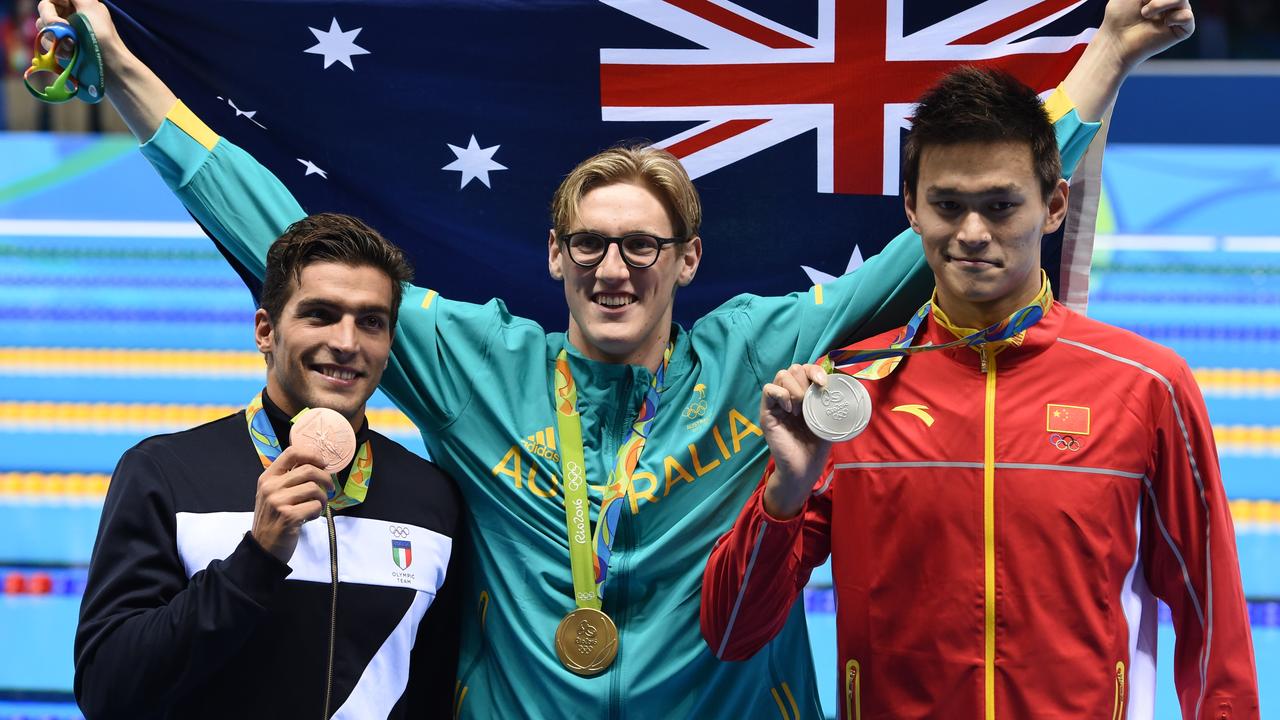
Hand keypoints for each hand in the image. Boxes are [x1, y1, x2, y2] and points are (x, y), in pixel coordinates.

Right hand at [36, 0, 120, 53]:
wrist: (111, 64)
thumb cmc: (102, 35)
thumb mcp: (90, 7)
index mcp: (76, 4)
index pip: (51, 0)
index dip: (49, 9)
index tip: (59, 20)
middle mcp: (69, 16)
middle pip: (44, 14)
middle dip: (52, 24)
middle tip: (66, 33)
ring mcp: (65, 33)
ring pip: (44, 30)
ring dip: (54, 38)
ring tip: (71, 47)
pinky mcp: (63, 48)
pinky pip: (48, 45)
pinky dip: (57, 49)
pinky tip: (69, 55)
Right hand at [250, 445, 335, 562]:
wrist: (263, 548)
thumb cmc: (272, 519)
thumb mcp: (273, 495)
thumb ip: (288, 479)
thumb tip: (317, 465)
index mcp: (267, 478)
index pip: (291, 453)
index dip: (312, 455)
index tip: (323, 464)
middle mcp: (271, 487)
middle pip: (308, 470)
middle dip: (325, 479)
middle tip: (330, 488)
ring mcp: (278, 501)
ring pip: (314, 488)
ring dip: (322, 498)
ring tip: (317, 506)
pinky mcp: (288, 516)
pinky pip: (315, 506)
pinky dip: (318, 511)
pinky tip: (310, 517)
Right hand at [759, 364, 832, 519]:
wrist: (804, 468)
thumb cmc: (816, 447)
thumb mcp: (827, 419)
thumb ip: (829, 401)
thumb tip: (841, 383)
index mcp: (804, 395)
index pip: (806, 369)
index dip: (815, 370)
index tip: (824, 383)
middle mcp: (789, 396)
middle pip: (793, 368)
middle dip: (805, 381)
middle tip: (810, 403)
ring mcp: (777, 404)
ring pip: (782, 375)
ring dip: (795, 389)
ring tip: (801, 409)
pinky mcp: (766, 413)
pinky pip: (768, 390)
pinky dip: (781, 395)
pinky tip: (790, 409)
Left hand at [1100, 0, 1194, 71]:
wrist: (1116, 38)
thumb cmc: (1119, 13)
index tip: (1142, 0)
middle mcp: (1172, 1)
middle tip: (1141, 3)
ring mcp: (1178, 14)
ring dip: (1160, 3)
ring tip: (1145, 13)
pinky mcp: (1182, 30)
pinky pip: (1187, 16)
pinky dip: (1174, 17)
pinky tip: (1163, 23)